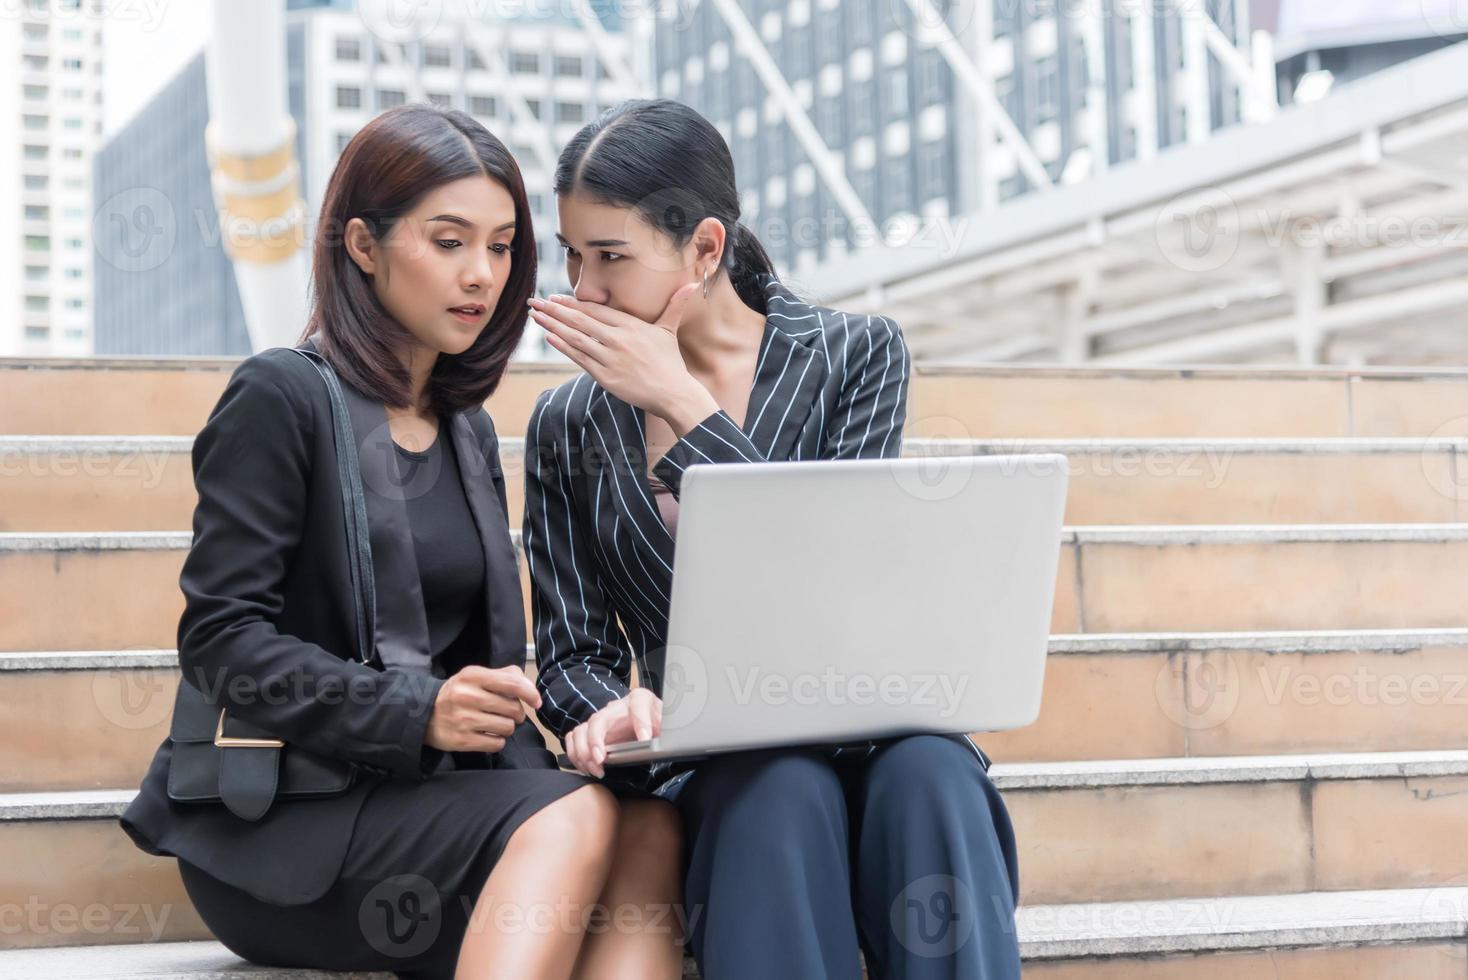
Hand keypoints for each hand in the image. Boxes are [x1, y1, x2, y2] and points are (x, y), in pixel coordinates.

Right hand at [424, 665, 541, 753]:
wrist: (424, 715)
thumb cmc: (458, 694)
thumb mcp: (475, 676)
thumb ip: (504, 675)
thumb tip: (529, 687)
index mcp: (473, 676)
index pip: (512, 684)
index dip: (530, 693)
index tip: (536, 702)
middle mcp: (467, 696)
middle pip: (513, 709)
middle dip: (516, 713)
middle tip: (505, 712)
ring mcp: (464, 720)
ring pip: (508, 728)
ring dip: (507, 727)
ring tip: (495, 723)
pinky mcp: (462, 741)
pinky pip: (497, 744)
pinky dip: (497, 741)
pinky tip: (487, 734)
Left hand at [529, 283, 712, 424]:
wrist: (674, 393)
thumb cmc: (670, 363)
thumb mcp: (669, 331)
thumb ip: (675, 306)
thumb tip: (693, 285)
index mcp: (631, 325)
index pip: (595, 310)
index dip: (573, 303)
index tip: (555, 297)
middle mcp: (618, 339)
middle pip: (580, 320)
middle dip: (555, 310)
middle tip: (535, 302)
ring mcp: (610, 358)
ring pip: (575, 338)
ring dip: (553, 326)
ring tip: (536, 317)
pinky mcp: (605, 376)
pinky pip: (579, 359)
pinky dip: (564, 347)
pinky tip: (551, 337)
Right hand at [564, 688, 662, 777]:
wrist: (650, 724)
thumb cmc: (658, 724)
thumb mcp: (669, 726)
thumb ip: (671, 730)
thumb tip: (672, 743)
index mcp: (640, 701)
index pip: (639, 702)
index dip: (641, 720)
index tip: (645, 739)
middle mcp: (616, 708)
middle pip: (599, 718)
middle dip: (596, 740)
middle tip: (602, 760)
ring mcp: (602, 719)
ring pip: (582, 730)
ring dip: (583, 752)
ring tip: (595, 769)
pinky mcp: (591, 732)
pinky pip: (574, 738)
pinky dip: (575, 754)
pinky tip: (587, 768)